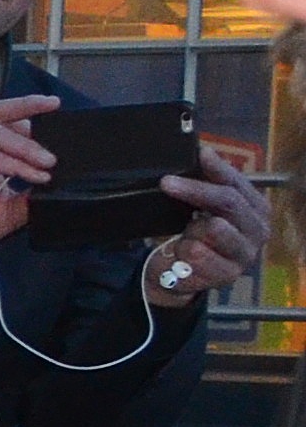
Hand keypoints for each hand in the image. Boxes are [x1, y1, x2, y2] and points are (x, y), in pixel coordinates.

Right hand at [0, 99, 55, 267]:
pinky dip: (18, 165)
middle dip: (27, 105)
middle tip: (54, 107)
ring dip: (28, 146)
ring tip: (50, 162)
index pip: (3, 119)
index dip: (29, 111)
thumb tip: (59, 180)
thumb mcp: (12, 207)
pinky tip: (36, 176)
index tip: (55, 109)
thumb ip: (31, 190)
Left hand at [144, 167, 266, 308]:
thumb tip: (203, 153)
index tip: (200, 154)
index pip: (238, 183)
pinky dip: (183, 250)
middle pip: (228, 202)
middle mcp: (259, 230)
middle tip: (167, 182)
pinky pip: (198, 252)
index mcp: (257, 208)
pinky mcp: (228, 274)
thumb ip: (209, 183)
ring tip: (187, 235)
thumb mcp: (204, 206)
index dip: (218, 168)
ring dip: (191, 229)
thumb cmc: (197, 235)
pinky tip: (184, 254)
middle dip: (195, 190)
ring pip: (213, 227)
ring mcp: (246, 253)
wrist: (182, 273)